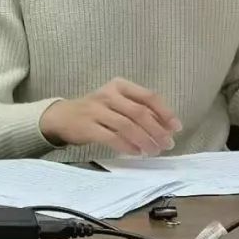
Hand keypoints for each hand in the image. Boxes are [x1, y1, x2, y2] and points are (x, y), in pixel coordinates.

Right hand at [39, 78, 182, 155]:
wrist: (63, 116)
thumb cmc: (97, 110)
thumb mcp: (117, 102)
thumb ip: (139, 110)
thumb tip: (167, 127)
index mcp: (119, 85)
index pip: (148, 96)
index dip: (165, 112)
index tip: (176, 128)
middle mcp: (108, 94)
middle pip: (139, 112)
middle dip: (157, 130)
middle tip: (167, 144)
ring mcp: (96, 110)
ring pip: (127, 126)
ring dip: (144, 140)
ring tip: (154, 151)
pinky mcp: (88, 126)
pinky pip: (112, 137)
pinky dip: (127, 146)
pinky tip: (136, 152)